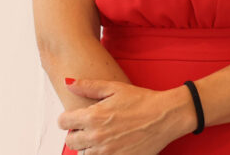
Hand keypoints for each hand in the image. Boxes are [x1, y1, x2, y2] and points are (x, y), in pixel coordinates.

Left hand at [58, 78, 194, 153]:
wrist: (166, 116)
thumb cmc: (143, 100)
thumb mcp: (116, 88)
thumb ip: (89, 87)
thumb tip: (68, 83)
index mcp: (93, 116)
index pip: (62, 122)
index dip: (68, 119)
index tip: (76, 117)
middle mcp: (96, 136)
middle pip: (70, 141)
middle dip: (77, 133)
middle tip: (92, 126)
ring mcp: (106, 151)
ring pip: (83, 153)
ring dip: (89, 146)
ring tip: (104, 136)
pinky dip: (102, 153)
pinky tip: (112, 144)